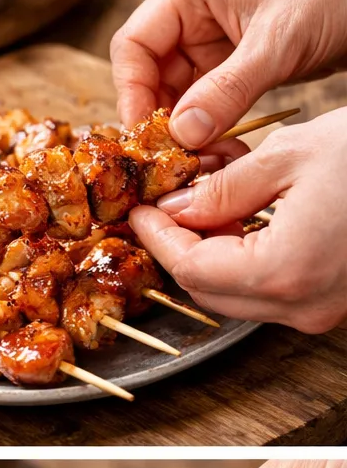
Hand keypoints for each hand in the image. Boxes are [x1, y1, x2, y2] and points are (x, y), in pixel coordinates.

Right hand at [110, 0, 346, 143]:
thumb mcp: (278, 42)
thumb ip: (228, 89)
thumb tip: (182, 134)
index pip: (134, 45)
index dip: (131, 92)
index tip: (147, 135)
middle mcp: (192, 18)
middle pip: (148, 78)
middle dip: (159, 121)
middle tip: (172, 161)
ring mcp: (210, 45)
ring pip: (175, 98)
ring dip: (183, 134)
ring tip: (200, 163)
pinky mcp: (230, 70)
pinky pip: (203, 108)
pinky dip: (207, 133)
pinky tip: (219, 154)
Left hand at [127, 108, 346, 330]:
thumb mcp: (290, 155)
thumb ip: (223, 191)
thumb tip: (177, 209)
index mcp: (284, 271)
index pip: (193, 269)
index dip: (159, 239)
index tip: (140, 211)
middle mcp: (301, 306)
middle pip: (211, 293)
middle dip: (181, 251)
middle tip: (163, 208)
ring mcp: (321, 312)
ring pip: (239, 298)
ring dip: (212, 257)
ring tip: (204, 208)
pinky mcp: (333, 303)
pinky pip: (272, 293)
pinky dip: (246, 263)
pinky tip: (244, 223)